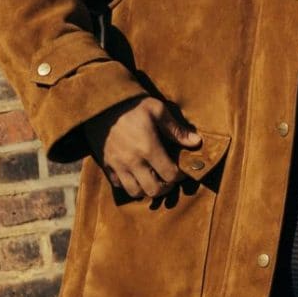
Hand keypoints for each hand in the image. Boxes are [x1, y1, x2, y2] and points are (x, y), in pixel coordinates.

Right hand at [85, 95, 200, 199]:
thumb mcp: (157, 110)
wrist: (100, 104)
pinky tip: (136, 174)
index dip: (180, 176)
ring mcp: (118, 165)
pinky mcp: (107, 165)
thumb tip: (197, 142)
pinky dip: (129, 184)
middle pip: (154, 190)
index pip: (170, 175)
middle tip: (169, 178)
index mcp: (148, 148)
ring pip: (136, 192)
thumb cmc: (132, 105)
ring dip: (147, 189)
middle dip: (165, 187)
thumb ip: (176, 129)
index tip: (182, 170)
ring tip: (153, 179)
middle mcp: (133, 161)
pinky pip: (119, 185)